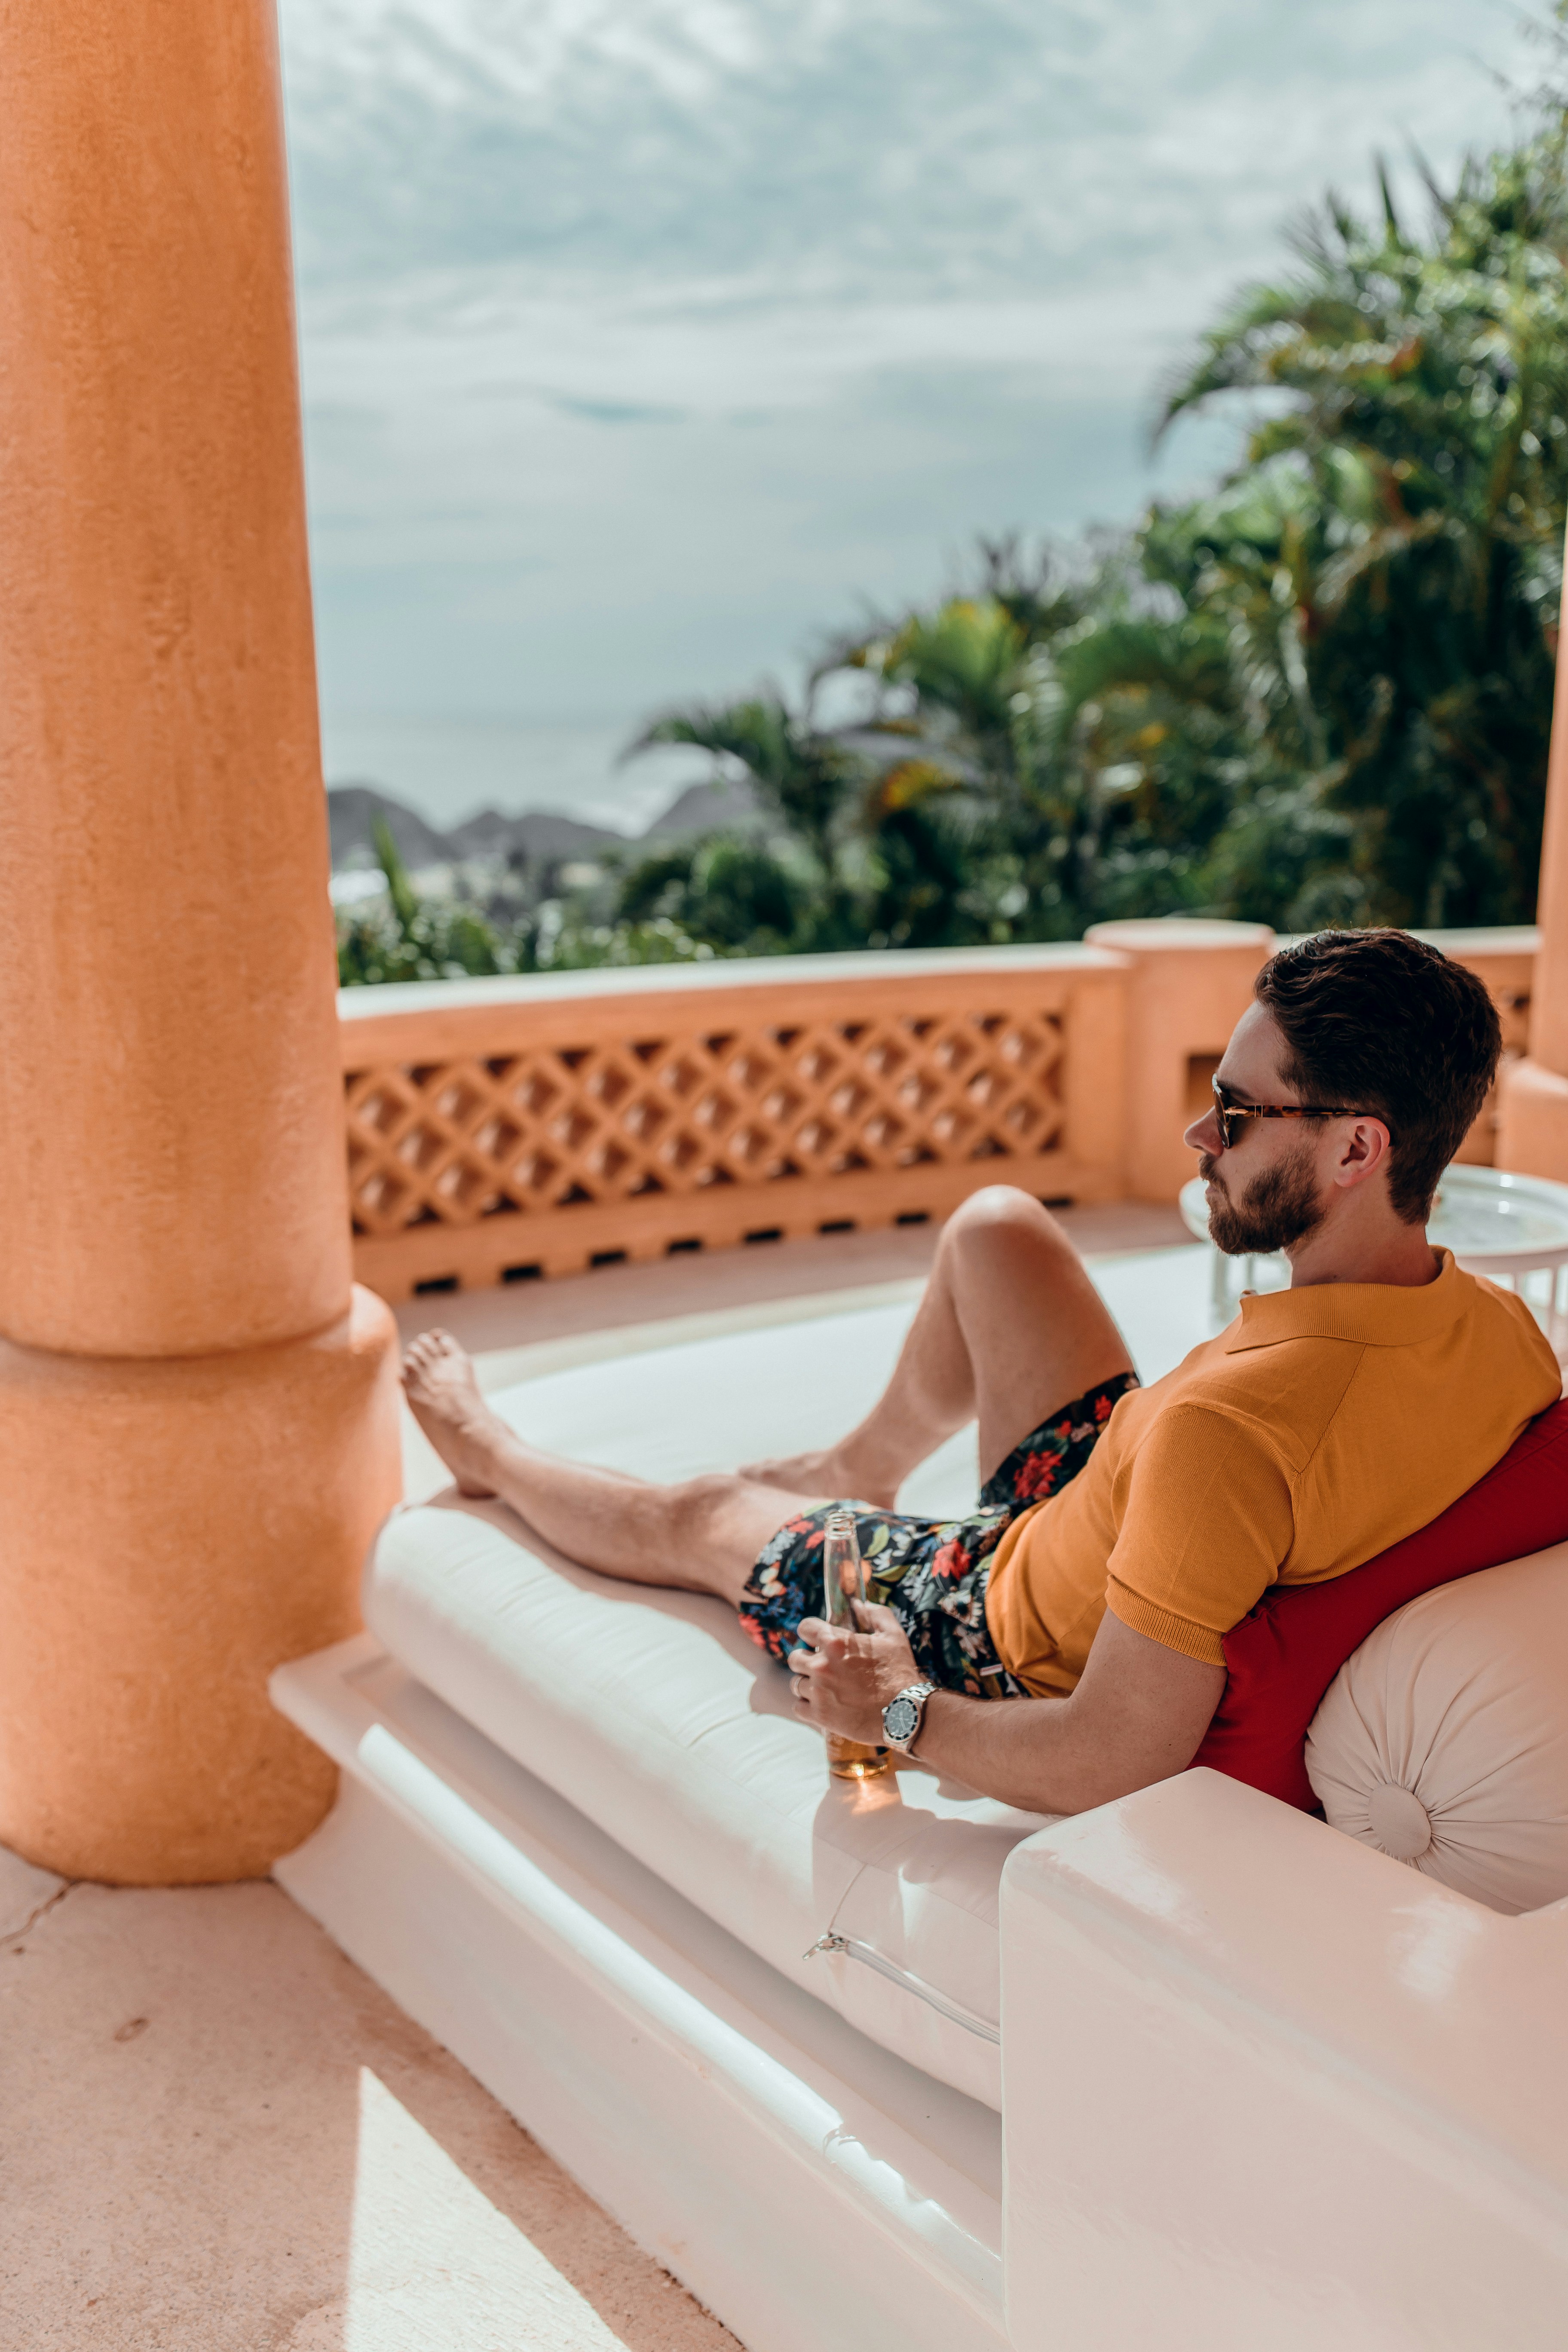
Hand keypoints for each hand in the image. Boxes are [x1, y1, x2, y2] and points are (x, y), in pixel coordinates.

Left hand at [787, 1603, 919, 1743]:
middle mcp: (821, 1666)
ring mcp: (818, 1692)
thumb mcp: (893, 1636)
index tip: (817, 1641)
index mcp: (836, 1642)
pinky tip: (824, 1706)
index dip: (811, 1632)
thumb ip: (876, 1614)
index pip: (805, 1627)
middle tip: (823, 1668)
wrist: (905, 1714)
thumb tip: (859, 1603)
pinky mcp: (819, 1715)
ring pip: (796, 1684)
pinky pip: (798, 1707)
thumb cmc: (899, 1672)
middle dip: (807, 1661)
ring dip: (809, 1685)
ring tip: (827, 1689)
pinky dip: (809, 1707)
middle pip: (794, 1658)